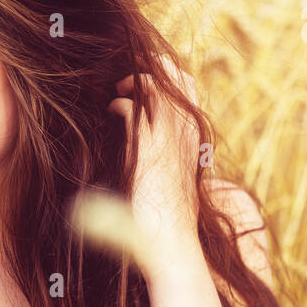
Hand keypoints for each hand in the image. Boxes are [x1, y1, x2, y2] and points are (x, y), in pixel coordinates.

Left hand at [109, 54, 204, 265]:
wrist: (172, 236)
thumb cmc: (170, 211)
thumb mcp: (177, 173)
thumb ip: (171, 150)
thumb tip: (157, 142)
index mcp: (194, 133)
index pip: (189, 86)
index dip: (168, 75)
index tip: (147, 79)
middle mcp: (185, 129)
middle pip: (175, 76)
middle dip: (151, 69)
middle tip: (129, 79)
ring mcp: (168, 135)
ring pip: (152, 86)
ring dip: (132, 83)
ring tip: (119, 91)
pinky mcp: (146, 146)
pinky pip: (130, 108)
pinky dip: (118, 105)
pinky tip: (112, 113)